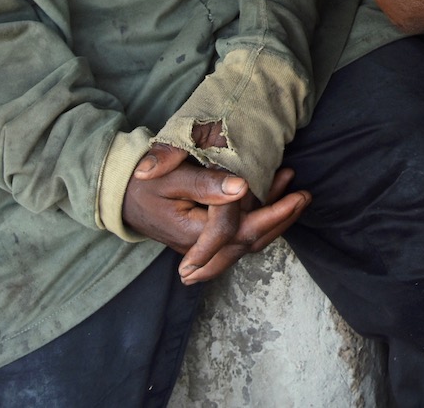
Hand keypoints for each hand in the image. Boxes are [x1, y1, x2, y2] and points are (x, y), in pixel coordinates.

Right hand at [121, 144, 309, 285]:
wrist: (117, 193)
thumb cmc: (143, 180)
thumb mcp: (172, 175)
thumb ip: (206, 184)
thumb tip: (243, 187)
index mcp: (194, 234)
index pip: (242, 231)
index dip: (273, 215)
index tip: (296, 195)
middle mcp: (199, 248)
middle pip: (249, 242)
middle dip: (281, 219)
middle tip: (305, 195)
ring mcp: (201, 247)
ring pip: (245, 242)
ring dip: (273, 220)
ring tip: (297, 195)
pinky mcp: (203, 239)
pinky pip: (236, 235)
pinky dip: (258, 218)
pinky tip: (273, 196)